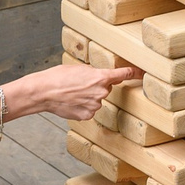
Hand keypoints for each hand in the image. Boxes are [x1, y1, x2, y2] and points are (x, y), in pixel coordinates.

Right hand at [15, 62, 140, 120]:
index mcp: (100, 77)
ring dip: (88, 97)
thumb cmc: (58, 77)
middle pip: (105, 88)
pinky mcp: (87, 116)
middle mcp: (101, 93)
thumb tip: (100, 79)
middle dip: (96, 85)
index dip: (134, 73)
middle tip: (79, 83)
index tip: (142, 73)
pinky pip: (89, 109)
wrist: (43, 92)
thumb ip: (94, 73)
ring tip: (72, 93)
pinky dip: (82, 106)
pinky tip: (71, 102)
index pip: (123, 74)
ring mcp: (95, 106)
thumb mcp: (79, 68)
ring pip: (96, 100)